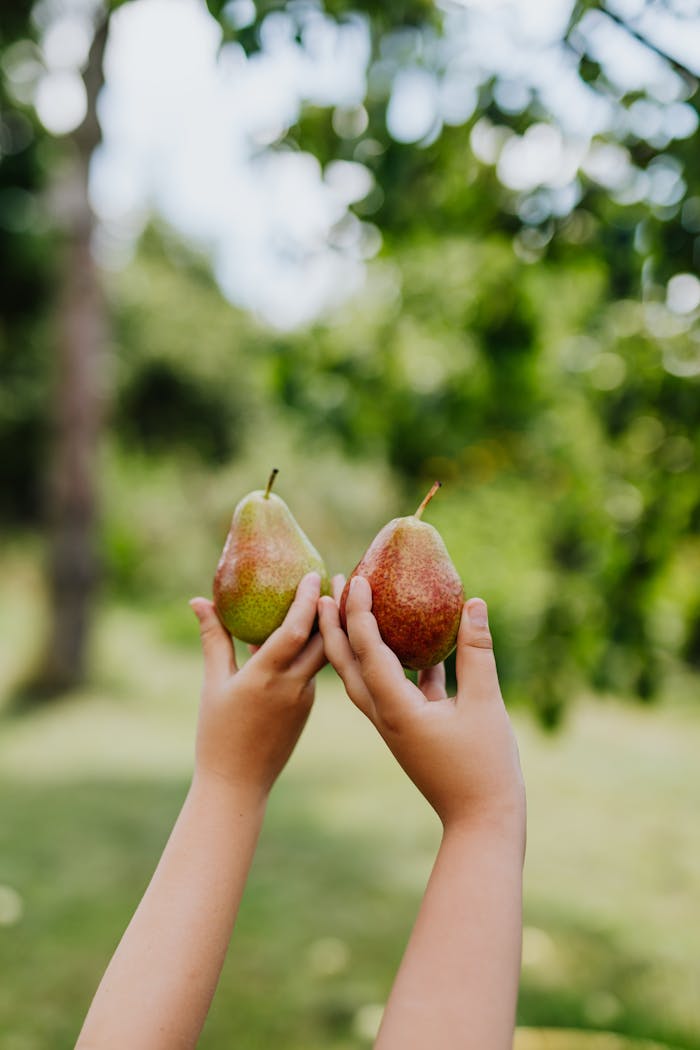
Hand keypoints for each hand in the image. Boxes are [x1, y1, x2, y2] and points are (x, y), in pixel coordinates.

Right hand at [189, 572, 325, 801]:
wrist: (237, 785)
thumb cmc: (216, 733)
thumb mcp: (212, 684)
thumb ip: (213, 640)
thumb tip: (199, 600)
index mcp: (266, 677)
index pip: (297, 630)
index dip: (308, 600)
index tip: (314, 574)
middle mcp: (292, 686)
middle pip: (322, 639)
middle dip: (329, 608)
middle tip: (330, 579)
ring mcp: (303, 699)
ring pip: (321, 655)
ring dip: (324, 628)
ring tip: (324, 600)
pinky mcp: (306, 708)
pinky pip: (312, 671)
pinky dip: (310, 650)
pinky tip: (305, 635)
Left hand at [318, 576, 524, 841]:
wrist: (481, 823)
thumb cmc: (485, 767)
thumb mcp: (485, 705)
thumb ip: (476, 653)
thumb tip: (474, 604)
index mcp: (395, 709)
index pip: (367, 651)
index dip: (358, 612)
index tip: (354, 578)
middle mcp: (384, 716)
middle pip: (347, 663)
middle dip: (334, 623)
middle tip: (330, 584)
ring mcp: (393, 725)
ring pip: (365, 675)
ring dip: (357, 640)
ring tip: (356, 605)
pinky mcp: (408, 730)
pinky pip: (393, 687)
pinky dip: (395, 661)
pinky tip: (417, 641)